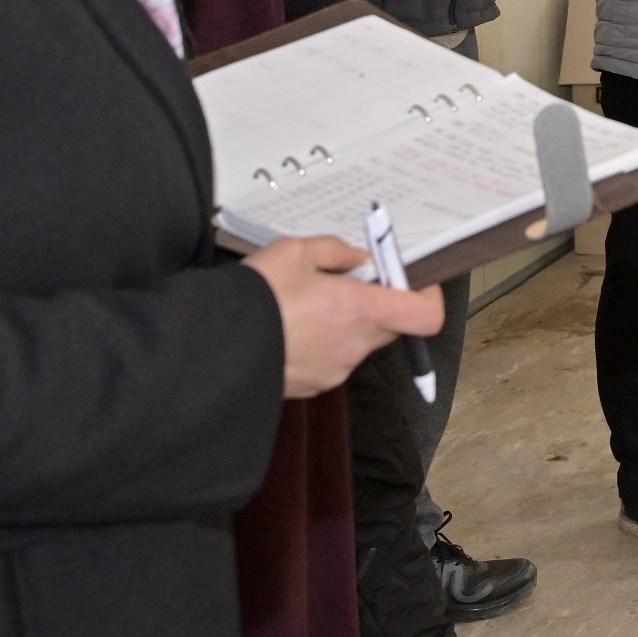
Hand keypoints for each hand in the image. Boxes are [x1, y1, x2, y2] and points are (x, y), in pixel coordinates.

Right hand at [242, 235, 441, 398]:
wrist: (210, 350)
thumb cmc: (252, 300)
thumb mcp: (293, 252)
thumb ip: (336, 251)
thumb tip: (358, 259)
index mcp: (359, 311)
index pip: (425, 316)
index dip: (427, 297)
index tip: (412, 280)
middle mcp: (354, 346)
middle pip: (391, 326)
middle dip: (376, 303)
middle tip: (344, 284)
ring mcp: (335, 370)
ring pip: (359, 342)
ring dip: (344, 324)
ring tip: (304, 307)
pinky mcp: (314, 385)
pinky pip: (332, 360)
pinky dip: (322, 344)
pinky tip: (290, 330)